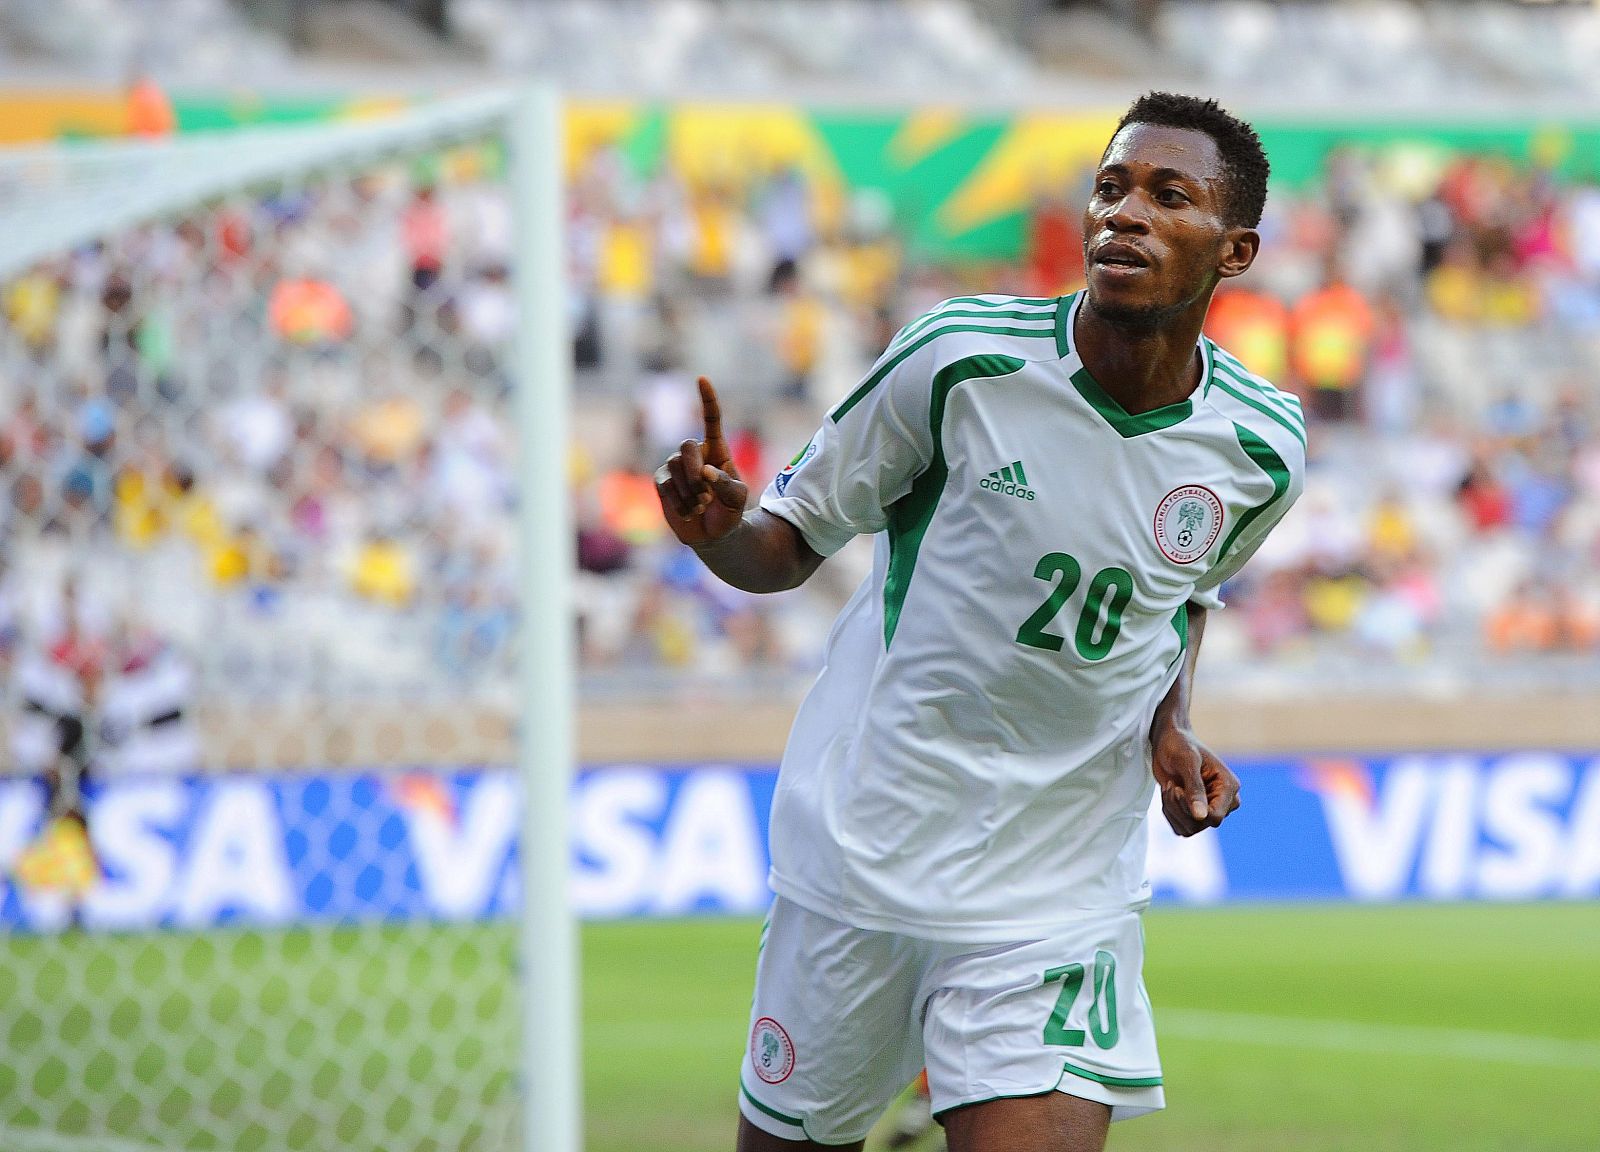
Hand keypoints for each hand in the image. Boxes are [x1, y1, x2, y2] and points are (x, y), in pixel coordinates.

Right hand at [654, 376, 749, 547]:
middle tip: (707, 497)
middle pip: (686, 446)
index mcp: (717, 450)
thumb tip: (706, 472)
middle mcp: (694, 454)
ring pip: (675, 468)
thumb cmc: (729, 512)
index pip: (711, 419)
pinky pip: (665, 485)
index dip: (707, 400)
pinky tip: (689, 512)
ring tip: (702, 507)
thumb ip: (726, 484)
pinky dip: (679, 501)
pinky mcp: (663, 482)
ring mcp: (676, 467)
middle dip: (695, 473)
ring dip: (690, 492)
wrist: (714, 535)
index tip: (702, 380)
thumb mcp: (738, 499)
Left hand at [1151, 726, 1239, 836]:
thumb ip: (1195, 789)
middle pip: (1201, 824)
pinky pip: (1181, 828)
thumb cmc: (1180, 745)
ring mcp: (1210, 809)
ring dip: (1172, 810)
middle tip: (1171, 786)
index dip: (1191, 810)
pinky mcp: (1196, 814)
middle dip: (1179, 807)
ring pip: (1189, 829)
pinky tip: (1168, 796)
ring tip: (1170, 788)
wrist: (1169, 742)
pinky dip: (1169, 814)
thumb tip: (1201, 816)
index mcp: (1229, 787)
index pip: (1215, 817)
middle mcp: (1224, 801)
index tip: (1178, 790)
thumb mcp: (1187, 762)